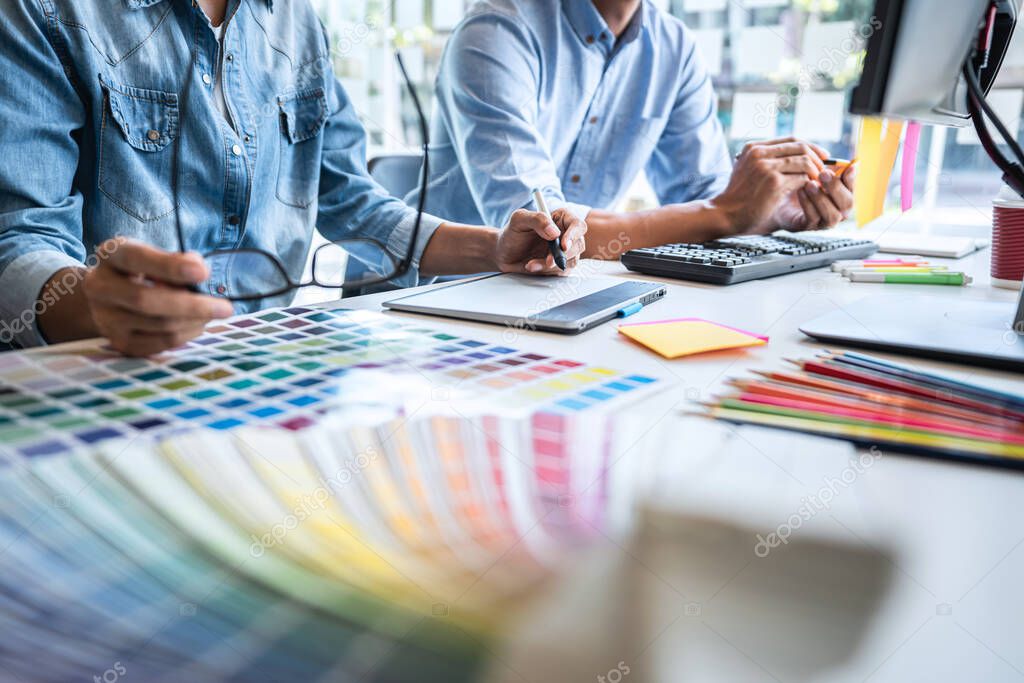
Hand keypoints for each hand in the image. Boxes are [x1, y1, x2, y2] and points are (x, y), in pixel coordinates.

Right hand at [82, 239, 233, 356]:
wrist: (111, 297)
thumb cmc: (143, 271)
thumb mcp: (156, 256)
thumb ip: (177, 260)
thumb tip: (199, 271)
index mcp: (111, 255)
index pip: (137, 259)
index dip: (170, 266)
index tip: (204, 272)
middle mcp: (99, 287)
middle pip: (146, 300)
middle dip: (192, 305)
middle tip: (226, 308)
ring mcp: (106, 318)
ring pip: (157, 325)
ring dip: (193, 321)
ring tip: (211, 313)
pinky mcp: (118, 342)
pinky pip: (159, 343)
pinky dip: (186, 335)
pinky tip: (196, 324)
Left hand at [495, 207, 586, 274]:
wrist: (503, 254)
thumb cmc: (512, 233)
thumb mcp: (519, 220)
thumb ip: (537, 219)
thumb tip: (555, 232)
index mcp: (561, 219)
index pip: (577, 225)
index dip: (574, 235)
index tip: (563, 245)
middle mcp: (566, 235)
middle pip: (578, 245)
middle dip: (563, 255)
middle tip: (548, 261)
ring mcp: (564, 252)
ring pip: (570, 261)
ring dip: (551, 266)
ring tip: (530, 264)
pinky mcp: (559, 266)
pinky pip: (561, 273)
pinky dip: (546, 272)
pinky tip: (532, 266)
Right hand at [712, 137, 827, 234]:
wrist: (724, 215)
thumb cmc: (738, 197)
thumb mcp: (747, 170)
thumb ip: (765, 161)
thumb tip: (794, 157)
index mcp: (753, 148)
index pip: (791, 139)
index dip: (811, 146)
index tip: (822, 156)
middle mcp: (759, 153)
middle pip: (801, 147)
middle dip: (818, 158)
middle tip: (825, 171)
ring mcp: (766, 167)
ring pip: (804, 161)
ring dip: (815, 172)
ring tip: (818, 182)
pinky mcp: (774, 182)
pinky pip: (802, 178)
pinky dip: (810, 184)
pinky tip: (810, 191)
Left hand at [784, 165, 855, 230]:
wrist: (778, 197)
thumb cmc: (800, 183)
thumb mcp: (816, 173)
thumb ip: (831, 169)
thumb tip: (849, 162)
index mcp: (842, 197)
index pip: (853, 190)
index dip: (851, 179)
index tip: (847, 167)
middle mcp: (838, 211)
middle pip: (847, 204)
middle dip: (836, 188)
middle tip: (823, 174)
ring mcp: (824, 222)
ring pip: (831, 215)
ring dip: (821, 198)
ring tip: (810, 183)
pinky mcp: (808, 227)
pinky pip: (813, 218)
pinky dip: (808, 204)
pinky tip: (800, 191)